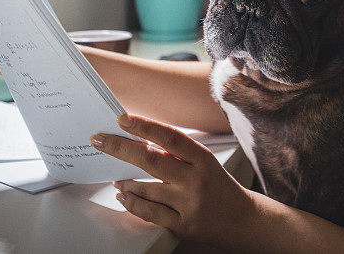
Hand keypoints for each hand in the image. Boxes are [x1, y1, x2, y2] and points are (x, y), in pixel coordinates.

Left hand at [92, 114, 255, 247]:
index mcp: (203, 159)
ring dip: (125, 182)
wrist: (243, 219)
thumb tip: (141, 140)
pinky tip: (125, 196)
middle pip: (152, 161)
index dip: (145, 126)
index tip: (122, 118)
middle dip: (121, 148)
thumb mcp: (205, 163)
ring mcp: (189, 204)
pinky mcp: (183, 225)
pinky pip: (150, 213)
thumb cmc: (219, 186)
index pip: (170, 137)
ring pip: (146, 189)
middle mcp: (196, 180)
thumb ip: (178, 154)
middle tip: (100, 140)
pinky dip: (133, 203)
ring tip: (115, 177)